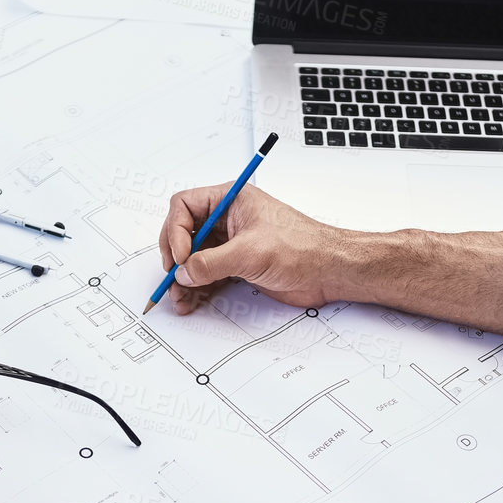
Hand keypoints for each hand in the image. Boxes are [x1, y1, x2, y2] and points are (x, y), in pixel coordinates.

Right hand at [157, 184, 352, 314]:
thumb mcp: (251, 251)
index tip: (182, 257)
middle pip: (184, 234)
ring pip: (193, 259)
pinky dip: (197, 289)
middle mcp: (227, 220)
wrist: (329, 271)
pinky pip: (207, 275)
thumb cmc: (302, 247)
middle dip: (176, 258)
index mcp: (230, 200)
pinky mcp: (237, 266)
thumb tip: (184, 271)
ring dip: (184, 279)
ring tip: (179, 297)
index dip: (176, 231)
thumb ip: (211, 262)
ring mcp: (231, 244)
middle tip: (173, 277)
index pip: (185, 207)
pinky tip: (191, 301)